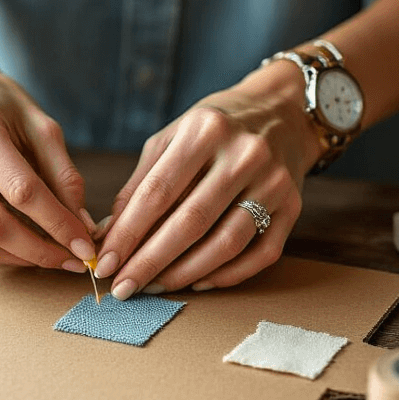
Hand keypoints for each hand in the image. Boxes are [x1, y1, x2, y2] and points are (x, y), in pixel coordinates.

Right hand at [0, 49, 96, 268]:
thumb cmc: (2, 107)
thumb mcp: (41, 126)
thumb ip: (64, 174)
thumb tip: (82, 226)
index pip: (22, 190)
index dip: (58, 224)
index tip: (86, 246)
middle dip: (40, 251)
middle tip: (73, 261)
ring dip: (21, 258)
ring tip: (52, 256)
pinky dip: (1, 255)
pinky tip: (25, 248)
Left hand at [94, 62, 321, 295]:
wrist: (282, 112)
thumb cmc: (215, 129)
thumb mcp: (172, 138)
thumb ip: (140, 184)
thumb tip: (107, 235)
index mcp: (205, 131)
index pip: (159, 192)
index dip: (128, 233)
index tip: (105, 264)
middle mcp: (244, 154)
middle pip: (191, 222)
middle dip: (151, 262)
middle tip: (124, 287)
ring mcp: (274, 182)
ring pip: (226, 244)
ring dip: (185, 273)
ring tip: (155, 287)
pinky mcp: (293, 206)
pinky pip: (260, 254)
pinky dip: (227, 275)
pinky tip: (197, 281)